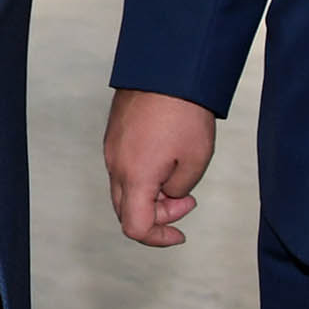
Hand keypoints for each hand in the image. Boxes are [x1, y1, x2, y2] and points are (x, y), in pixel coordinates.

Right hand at [106, 88, 218, 246]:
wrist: (165, 70)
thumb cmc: (183, 112)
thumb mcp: (196, 160)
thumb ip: (180, 188)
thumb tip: (170, 191)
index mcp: (135, 177)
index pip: (135, 227)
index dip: (158, 238)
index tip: (179, 233)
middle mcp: (116, 165)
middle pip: (126, 210)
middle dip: (158, 214)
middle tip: (187, 200)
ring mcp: (112, 149)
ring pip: (124, 189)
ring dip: (151, 194)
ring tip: (180, 175)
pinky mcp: (115, 136)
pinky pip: (124, 168)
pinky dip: (143, 176)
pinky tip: (166, 160)